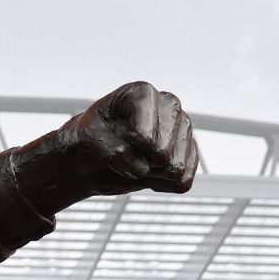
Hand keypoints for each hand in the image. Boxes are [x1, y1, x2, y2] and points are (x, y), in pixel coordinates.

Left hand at [60, 81, 198, 196]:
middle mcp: (169, 106)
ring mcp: (182, 128)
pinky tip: (149, 175)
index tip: (119, 138)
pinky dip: (162, 185)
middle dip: (138, 162)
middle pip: (162, 153)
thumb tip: (142, 168)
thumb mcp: (88, 138)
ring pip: (175, 168)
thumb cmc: (90, 139)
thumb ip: (112, 150)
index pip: (145, 133)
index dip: (130, 146)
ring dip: (150, 175)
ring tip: (136, 163)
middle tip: (124, 154)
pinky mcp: (190, 151)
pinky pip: (184, 180)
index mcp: (142, 94)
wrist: (92, 156)